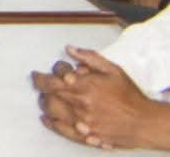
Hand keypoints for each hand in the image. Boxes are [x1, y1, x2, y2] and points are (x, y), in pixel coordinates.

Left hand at [33, 47, 169, 149]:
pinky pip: (61, 129)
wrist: (143, 122)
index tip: (44, 72)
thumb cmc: (129, 96)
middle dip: (41, 86)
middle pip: (48, 93)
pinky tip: (47, 118)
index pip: (53, 77)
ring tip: (45, 97)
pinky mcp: (84, 134)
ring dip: (44, 102)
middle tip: (39, 81)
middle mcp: (79, 103)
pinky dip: (51, 123)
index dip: (46, 73)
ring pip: (51, 110)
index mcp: (83, 85)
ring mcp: (80, 120)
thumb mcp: (112, 70)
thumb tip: (70, 49)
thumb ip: (89, 57)